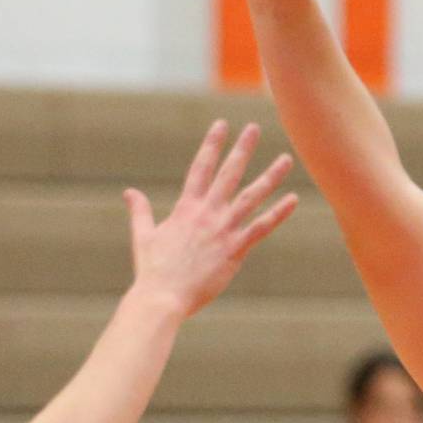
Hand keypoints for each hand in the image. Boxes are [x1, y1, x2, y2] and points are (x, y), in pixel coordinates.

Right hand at [124, 121, 296, 318]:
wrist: (162, 297)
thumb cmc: (152, 270)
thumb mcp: (143, 236)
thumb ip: (140, 211)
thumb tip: (129, 192)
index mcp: (186, 208)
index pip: (201, 168)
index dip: (212, 144)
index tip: (221, 125)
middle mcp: (207, 213)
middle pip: (228, 174)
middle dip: (242, 149)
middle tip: (254, 127)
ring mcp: (223, 230)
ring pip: (252, 196)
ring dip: (270, 176)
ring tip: (286, 159)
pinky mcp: (235, 249)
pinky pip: (261, 227)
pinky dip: (278, 213)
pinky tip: (293, 199)